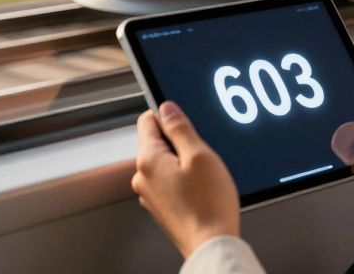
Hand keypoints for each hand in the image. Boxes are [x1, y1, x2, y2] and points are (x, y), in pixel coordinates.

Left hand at [132, 101, 240, 258]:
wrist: (211, 245)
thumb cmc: (208, 206)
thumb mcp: (199, 155)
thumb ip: (179, 128)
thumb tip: (166, 108)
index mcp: (148, 160)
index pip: (147, 120)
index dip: (168, 116)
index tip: (184, 121)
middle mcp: (142, 177)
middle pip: (157, 142)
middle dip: (179, 143)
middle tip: (201, 155)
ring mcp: (149, 194)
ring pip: (164, 163)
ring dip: (182, 163)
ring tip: (203, 177)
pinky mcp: (160, 206)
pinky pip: (168, 182)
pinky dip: (182, 181)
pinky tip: (200, 190)